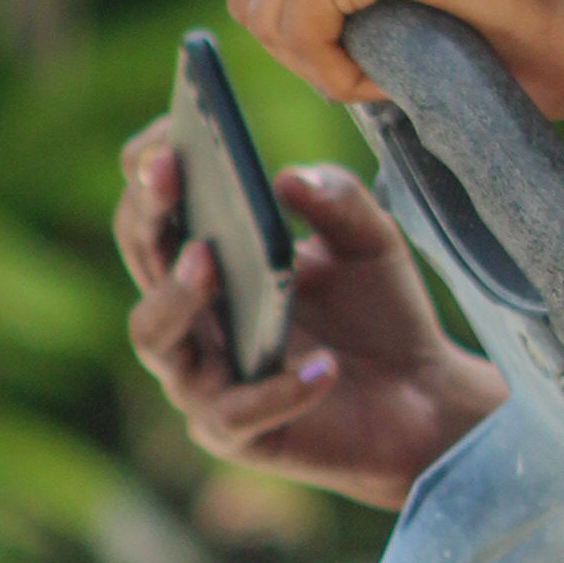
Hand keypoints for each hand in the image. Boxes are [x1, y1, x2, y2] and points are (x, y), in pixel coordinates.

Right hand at [117, 128, 503, 507]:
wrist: (421, 397)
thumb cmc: (379, 311)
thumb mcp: (372, 242)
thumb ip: (339, 200)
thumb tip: (289, 178)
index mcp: (207, 257)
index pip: (154, 207)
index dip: (151, 166)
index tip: (172, 129)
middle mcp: (189, 313)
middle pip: (141, 256)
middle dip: (149, 211)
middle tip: (171, 171)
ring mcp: (202, 374)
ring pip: (154, 334)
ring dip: (176, 295)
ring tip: (210, 259)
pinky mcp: (234, 433)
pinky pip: (236, 413)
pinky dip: (277, 389)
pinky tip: (323, 366)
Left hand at [230, 0, 563, 116]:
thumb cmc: (524, 40)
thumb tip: (266, 18)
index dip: (303, 31)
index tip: (367, 62)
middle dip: (299, 47)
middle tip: (370, 77)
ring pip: (264, 3)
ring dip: (317, 61)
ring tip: (387, 75)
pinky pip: (297, 20)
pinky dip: (332, 68)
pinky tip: (390, 76)